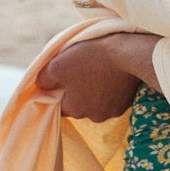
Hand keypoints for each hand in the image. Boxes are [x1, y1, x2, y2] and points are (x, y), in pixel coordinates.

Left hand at [35, 32, 159, 121]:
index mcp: (75, 110)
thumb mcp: (57, 64)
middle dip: (78, 90)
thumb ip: (44, 78)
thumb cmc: (90, 58)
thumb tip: (40, 85)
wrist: (128, 53)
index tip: (63, 75)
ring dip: (95, 90)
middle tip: (81, 70)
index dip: (59, 90)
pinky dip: (110, 88)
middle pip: (79, 104)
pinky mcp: (127, 103)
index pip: (59, 105)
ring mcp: (113, 111)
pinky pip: (113, 98)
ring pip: (96, 102)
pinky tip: (111, 73)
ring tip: (97, 70)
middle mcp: (94, 117)